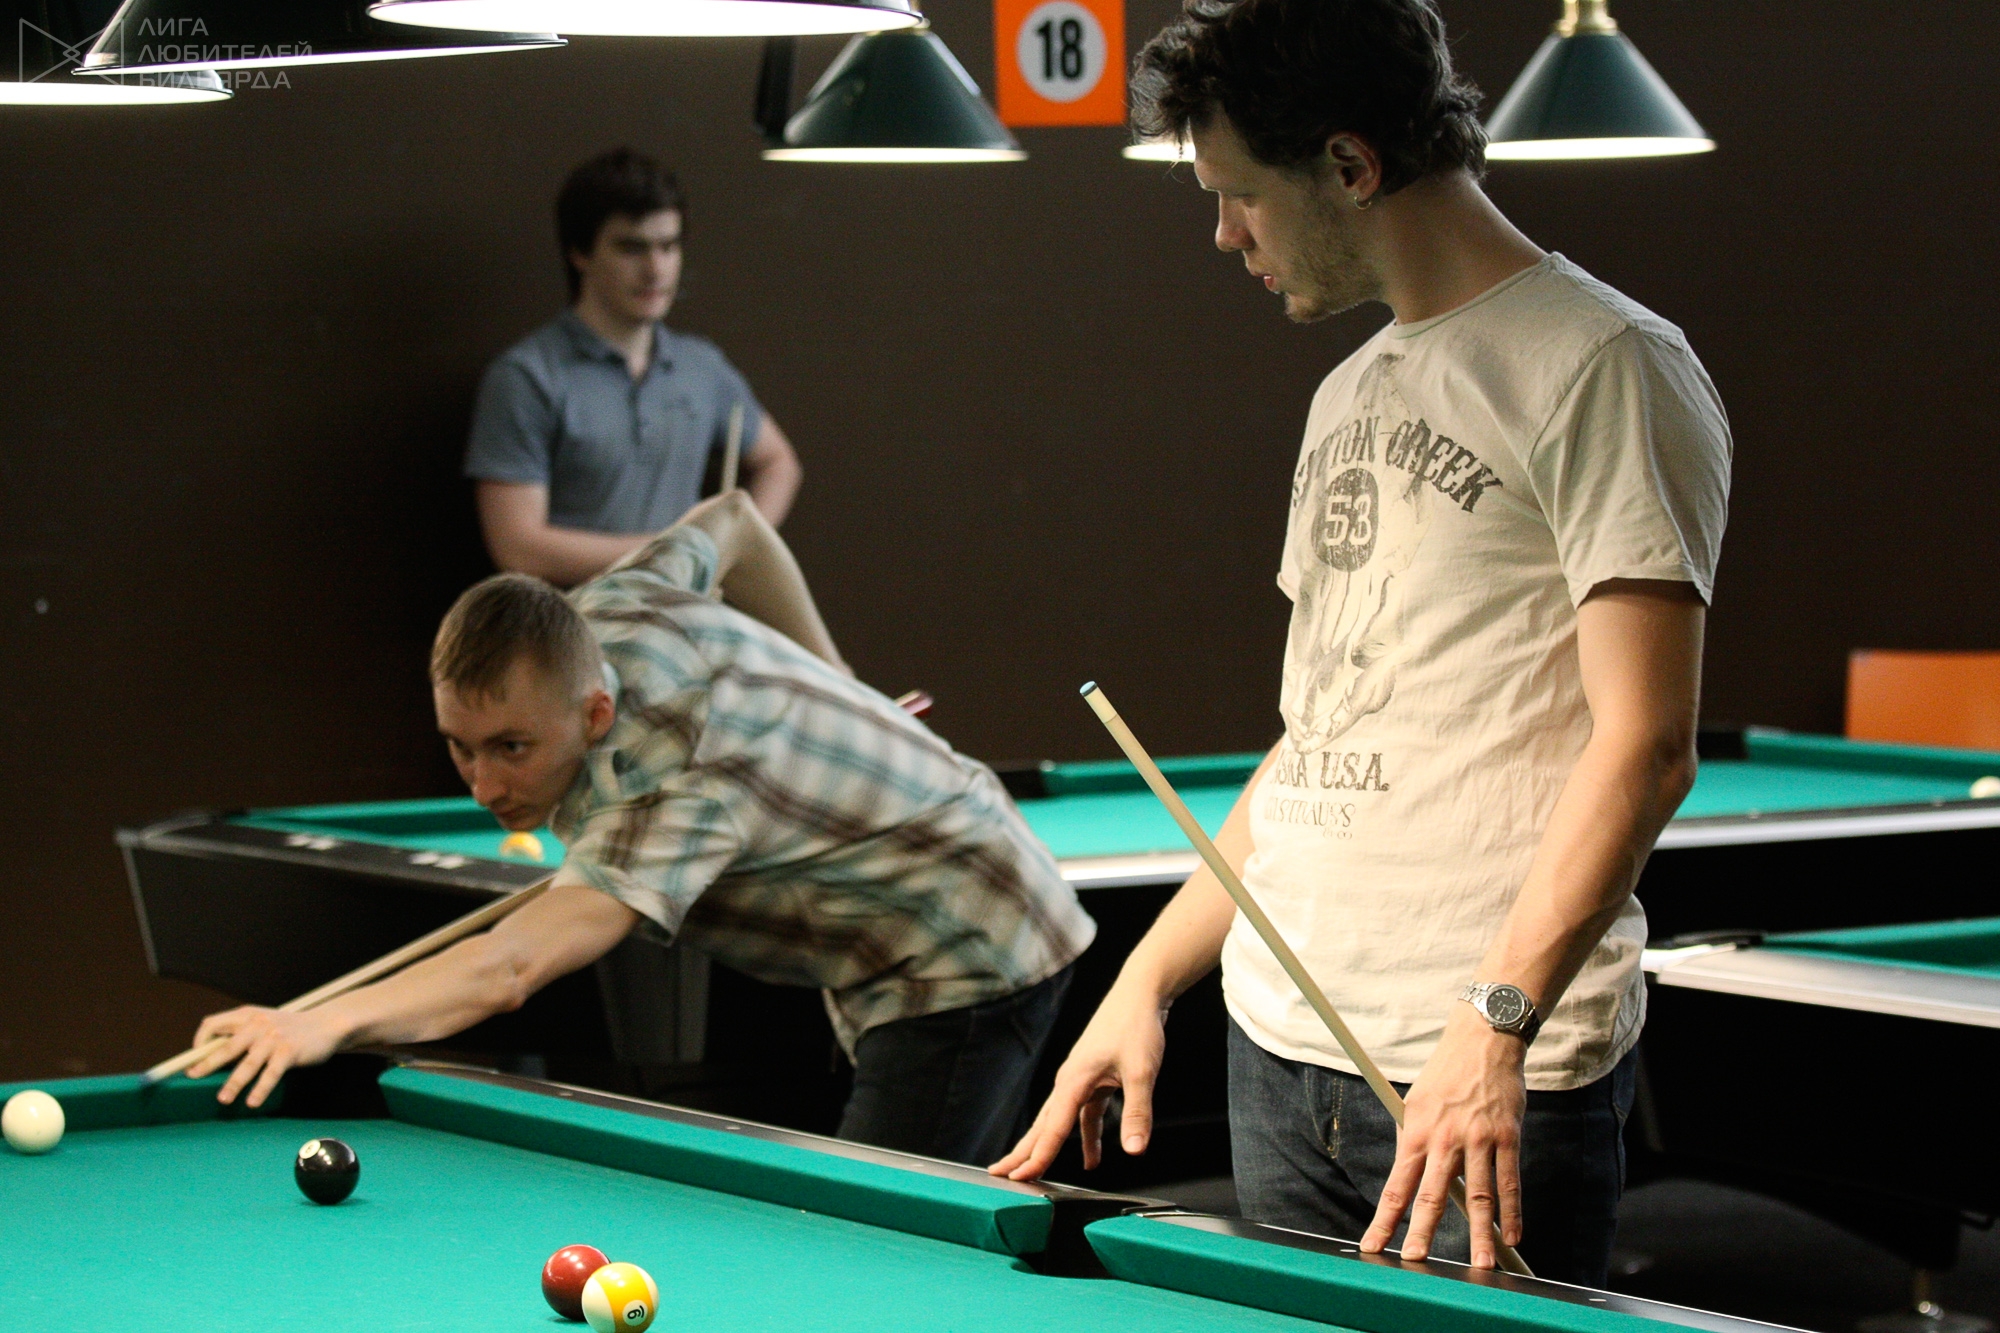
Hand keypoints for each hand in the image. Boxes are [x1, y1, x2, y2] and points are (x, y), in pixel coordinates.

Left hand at [185, 1006, 346, 1109]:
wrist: (327, 1024)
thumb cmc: (291, 1028)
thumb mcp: (264, 1022)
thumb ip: (242, 1034)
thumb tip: (210, 1057)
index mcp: (248, 1015)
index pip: (214, 1023)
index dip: (201, 1039)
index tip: (195, 1056)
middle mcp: (259, 1024)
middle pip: (227, 1046)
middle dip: (208, 1064)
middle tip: (193, 1077)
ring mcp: (274, 1038)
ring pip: (247, 1064)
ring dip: (233, 1083)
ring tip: (223, 1099)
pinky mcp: (289, 1052)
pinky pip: (270, 1074)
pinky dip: (260, 1089)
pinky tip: (253, 1102)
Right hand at [989, 985, 1166, 1180]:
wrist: (1139, 993)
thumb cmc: (1136, 1025)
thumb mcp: (1142, 1072)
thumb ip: (1137, 1113)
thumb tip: (1134, 1150)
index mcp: (1074, 1080)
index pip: (1053, 1128)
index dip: (1038, 1156)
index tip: (1021, 1179)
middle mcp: (1070, 1080)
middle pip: (1042, 1125)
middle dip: (1022, 1152)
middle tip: (1000, 1176)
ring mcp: (1080, 1079)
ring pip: (1058, 1120)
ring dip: (1046, 1146)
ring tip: (1031, 1170)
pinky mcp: (1094, 1078)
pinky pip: (1082, 1115)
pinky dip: (1085, 1136)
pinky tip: (1093, 1157)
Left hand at [1360, 1005, 1526, 1266]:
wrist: (1482, 1041)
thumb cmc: (1446, 1076)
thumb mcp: (1415, 1103)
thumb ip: (1415, 1140)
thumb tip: (1408, 1177)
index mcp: (1415, 1133)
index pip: (1397, 1186)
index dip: (1385, 1219)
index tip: (1374, 1246)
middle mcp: (1444, 1139)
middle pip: (1432, 1196)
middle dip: (1423, 1233)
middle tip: (1415, 1262)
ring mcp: (1478, 1138)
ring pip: (1478, 1196)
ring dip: (1479, 1234)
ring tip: (1479, 1264)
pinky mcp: (1506, 1135)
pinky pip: (1510, 1180)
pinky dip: (1513, 1212)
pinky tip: (1513, 1236)